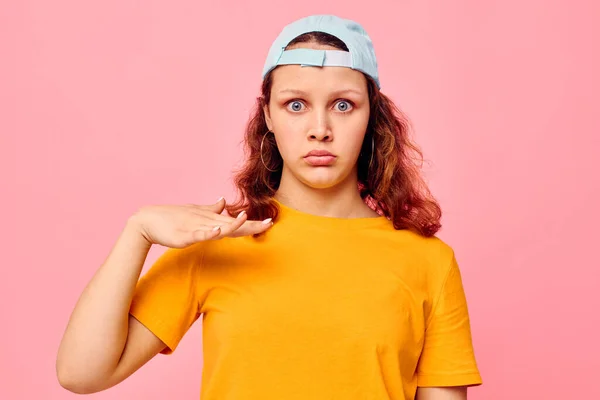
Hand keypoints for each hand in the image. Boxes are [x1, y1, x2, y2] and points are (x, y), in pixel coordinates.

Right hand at [129, 197, 272, 247]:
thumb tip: (224, 202)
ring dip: (232, 224)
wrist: (148, 220)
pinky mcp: (184, 235)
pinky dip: (208, 232)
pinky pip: (198, 234)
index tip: (270, 222)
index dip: (252, 223)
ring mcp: (195, 227)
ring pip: (217, 227)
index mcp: (210, 218)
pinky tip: (218, 230)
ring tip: (246, 220)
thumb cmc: (172, 218)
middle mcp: (206, 221)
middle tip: (269, 223)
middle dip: (250, 225)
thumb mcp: (195, 213)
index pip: (236, 222)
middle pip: (232, 224)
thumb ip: (211, 209)